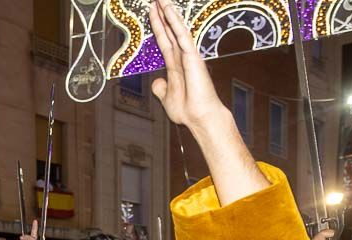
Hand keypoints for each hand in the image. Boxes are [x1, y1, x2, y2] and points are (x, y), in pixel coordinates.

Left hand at [149, 0, 225, 128]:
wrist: (199, 117)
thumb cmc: (188, 110)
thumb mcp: (167, 98)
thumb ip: (161, 88)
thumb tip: (157, 82)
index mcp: (175, 65)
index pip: (164, 40)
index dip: (157, 26)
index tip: (151, 12)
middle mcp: (182, 57)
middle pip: (169, 31)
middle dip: (161, 15)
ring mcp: (187, 55)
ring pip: (176, 29)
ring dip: (168, 13)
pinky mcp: (192, 56)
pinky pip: (181, 35)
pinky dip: (175, 22)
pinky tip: (168, 10)